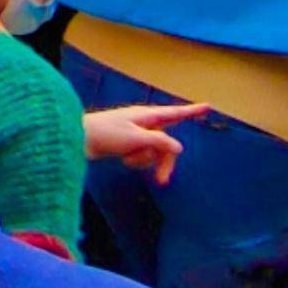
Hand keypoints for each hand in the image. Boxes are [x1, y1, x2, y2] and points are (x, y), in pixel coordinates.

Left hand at [83, 103, 206, 183]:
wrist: (80, 139)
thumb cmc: (106, 133)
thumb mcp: (135, 138)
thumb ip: (159, 142)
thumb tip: (179, 147)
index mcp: (148, 115)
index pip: (175, 113)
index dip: (192, 111)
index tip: (208, 106)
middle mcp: (145, 122)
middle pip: (167, 143)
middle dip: (164, 162)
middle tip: (162, 181)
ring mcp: (137, 133)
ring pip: (154, 152)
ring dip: (144, 161)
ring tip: (127, 158)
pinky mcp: (129, 144)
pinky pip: (142, 157)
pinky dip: (135, 161)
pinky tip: (122, 158)